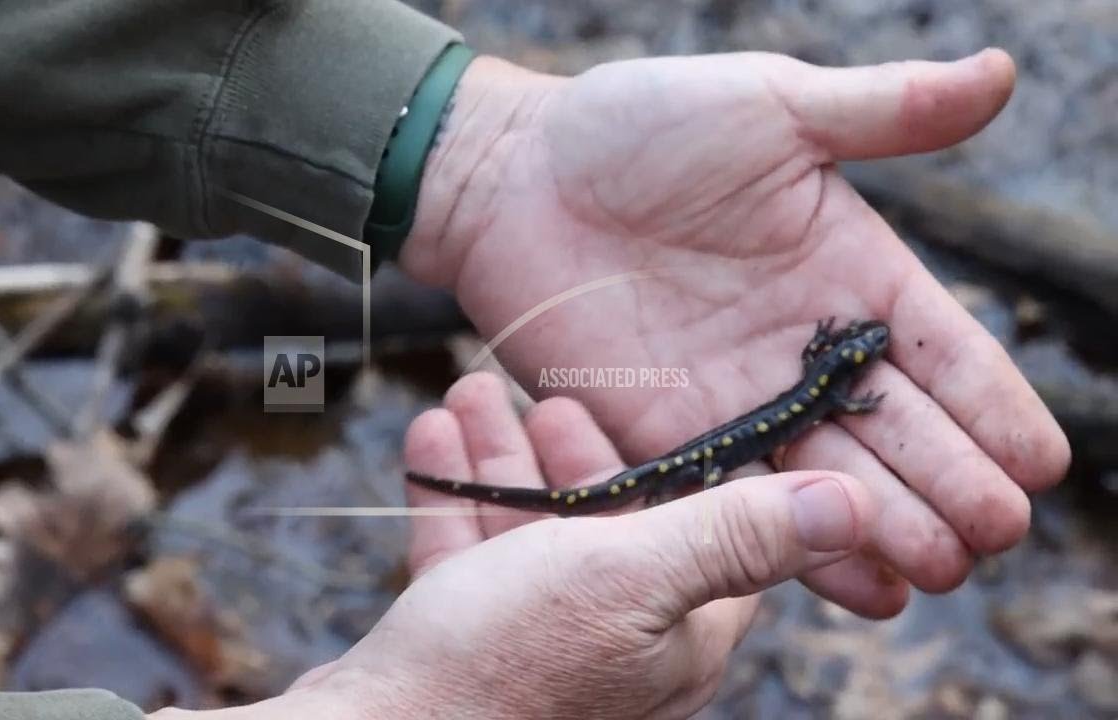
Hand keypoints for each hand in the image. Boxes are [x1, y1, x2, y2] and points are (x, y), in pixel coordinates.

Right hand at [258, 374, 875, 718]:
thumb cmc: (508, 661)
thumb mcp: (630, 575)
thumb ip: (734, 535)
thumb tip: (855, 508)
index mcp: (677, 632)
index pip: (704, 530)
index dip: (678, 460)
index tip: (646, 400)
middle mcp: (616, 642)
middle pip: (605, 521)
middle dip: (566, 447)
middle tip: (538, 389)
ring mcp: (539, 645)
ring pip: (528, 530)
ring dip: (501, 457)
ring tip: (469, 391)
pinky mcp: (469, 644)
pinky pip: (468, 554)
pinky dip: (454, 496)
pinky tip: (431, 441)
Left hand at [400, 49, 1069, 615]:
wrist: (513, 177)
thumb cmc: (634, 127)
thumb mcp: (767, 104)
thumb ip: (880, 110)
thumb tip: (1000, 72)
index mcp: (842, 273)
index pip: (939, 350)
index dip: (991, 405)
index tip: (1040, 462)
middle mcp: (799, 350)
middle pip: (895, 428)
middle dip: (952, 483)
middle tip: (995, 536)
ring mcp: (734, 398)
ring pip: (826, 475)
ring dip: (886, 525)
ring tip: (940, 571)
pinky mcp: (664, 435)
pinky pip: (738, 498)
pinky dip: (788, 540)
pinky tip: (847, 579)